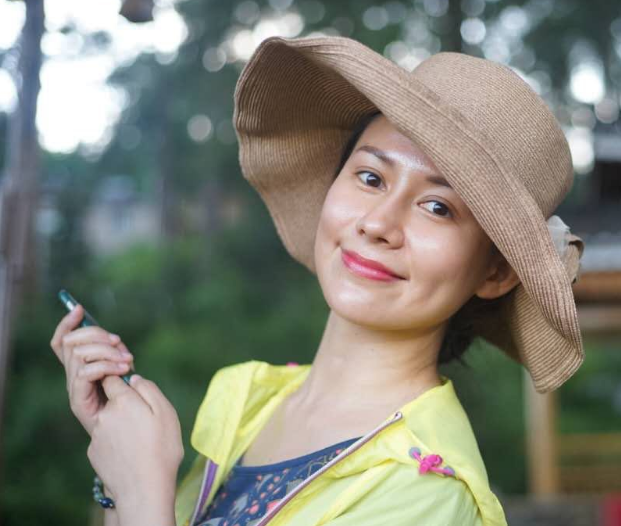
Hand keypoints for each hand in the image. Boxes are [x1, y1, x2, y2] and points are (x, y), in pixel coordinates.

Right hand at [50, 304, 134, 435]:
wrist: (131, 433)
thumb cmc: (129, 400)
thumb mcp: (122, 369)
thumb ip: (114, 354)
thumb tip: (114, 339)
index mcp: (81, 366)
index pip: (62, 341)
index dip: (67, 324)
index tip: (79, 308)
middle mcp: (73, 375)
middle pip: (71, 342)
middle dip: (97, 335)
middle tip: (119, 342)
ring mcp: (75, 388)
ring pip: (80, 354)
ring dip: (106, 352)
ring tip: (127, 361)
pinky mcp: (79, 400)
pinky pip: (85, 373)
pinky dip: (105, 367)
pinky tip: (122, 370)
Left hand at [86, 374, 182, 523]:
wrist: (144, 489)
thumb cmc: (161, 448)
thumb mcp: (166, 412)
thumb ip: (149, 389)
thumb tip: (134, 378)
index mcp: (123, 401)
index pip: (112, 379)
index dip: (123, 382)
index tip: (136, 393)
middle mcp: (105, 415)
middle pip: (112, 401)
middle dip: (125, 406)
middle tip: (144, 422)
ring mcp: (97, 435)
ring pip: (108, 420)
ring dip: (120, 424)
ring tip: (139, 440)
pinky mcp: (93, 452)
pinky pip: (105, 438)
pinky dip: (115, 441)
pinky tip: (129, 453)